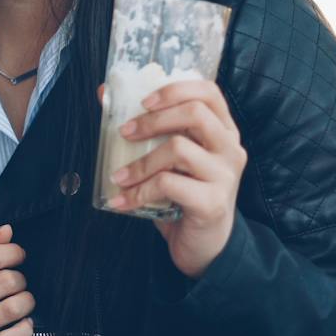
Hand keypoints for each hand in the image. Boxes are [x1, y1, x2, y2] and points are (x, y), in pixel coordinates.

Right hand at [0, 225, 33, 335]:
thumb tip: (6, 231)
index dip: (13, 252)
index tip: (17, 255)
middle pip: (6, 281)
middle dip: (21, 279)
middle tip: (17, 282)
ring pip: (13, 309)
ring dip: (26, 302)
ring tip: (21, 301)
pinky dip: (24, 329)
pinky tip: (20, 324)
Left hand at [108, 79, 247, 277]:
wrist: (204, 246)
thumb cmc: (183, 194)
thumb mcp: (168, 158)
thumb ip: (146, 128)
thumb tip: (105, 95)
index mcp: (223, 131)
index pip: (209, 92)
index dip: (175, 90)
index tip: (143, 101)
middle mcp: (230, 149)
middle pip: (195, 113)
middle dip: (153, 120)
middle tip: (124, 133)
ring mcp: (225, 176)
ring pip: (179, 149)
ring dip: (140, 162)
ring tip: (118, 176)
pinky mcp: (213, 202)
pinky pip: (169, 184)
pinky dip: (139, 192)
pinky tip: (122, 200)